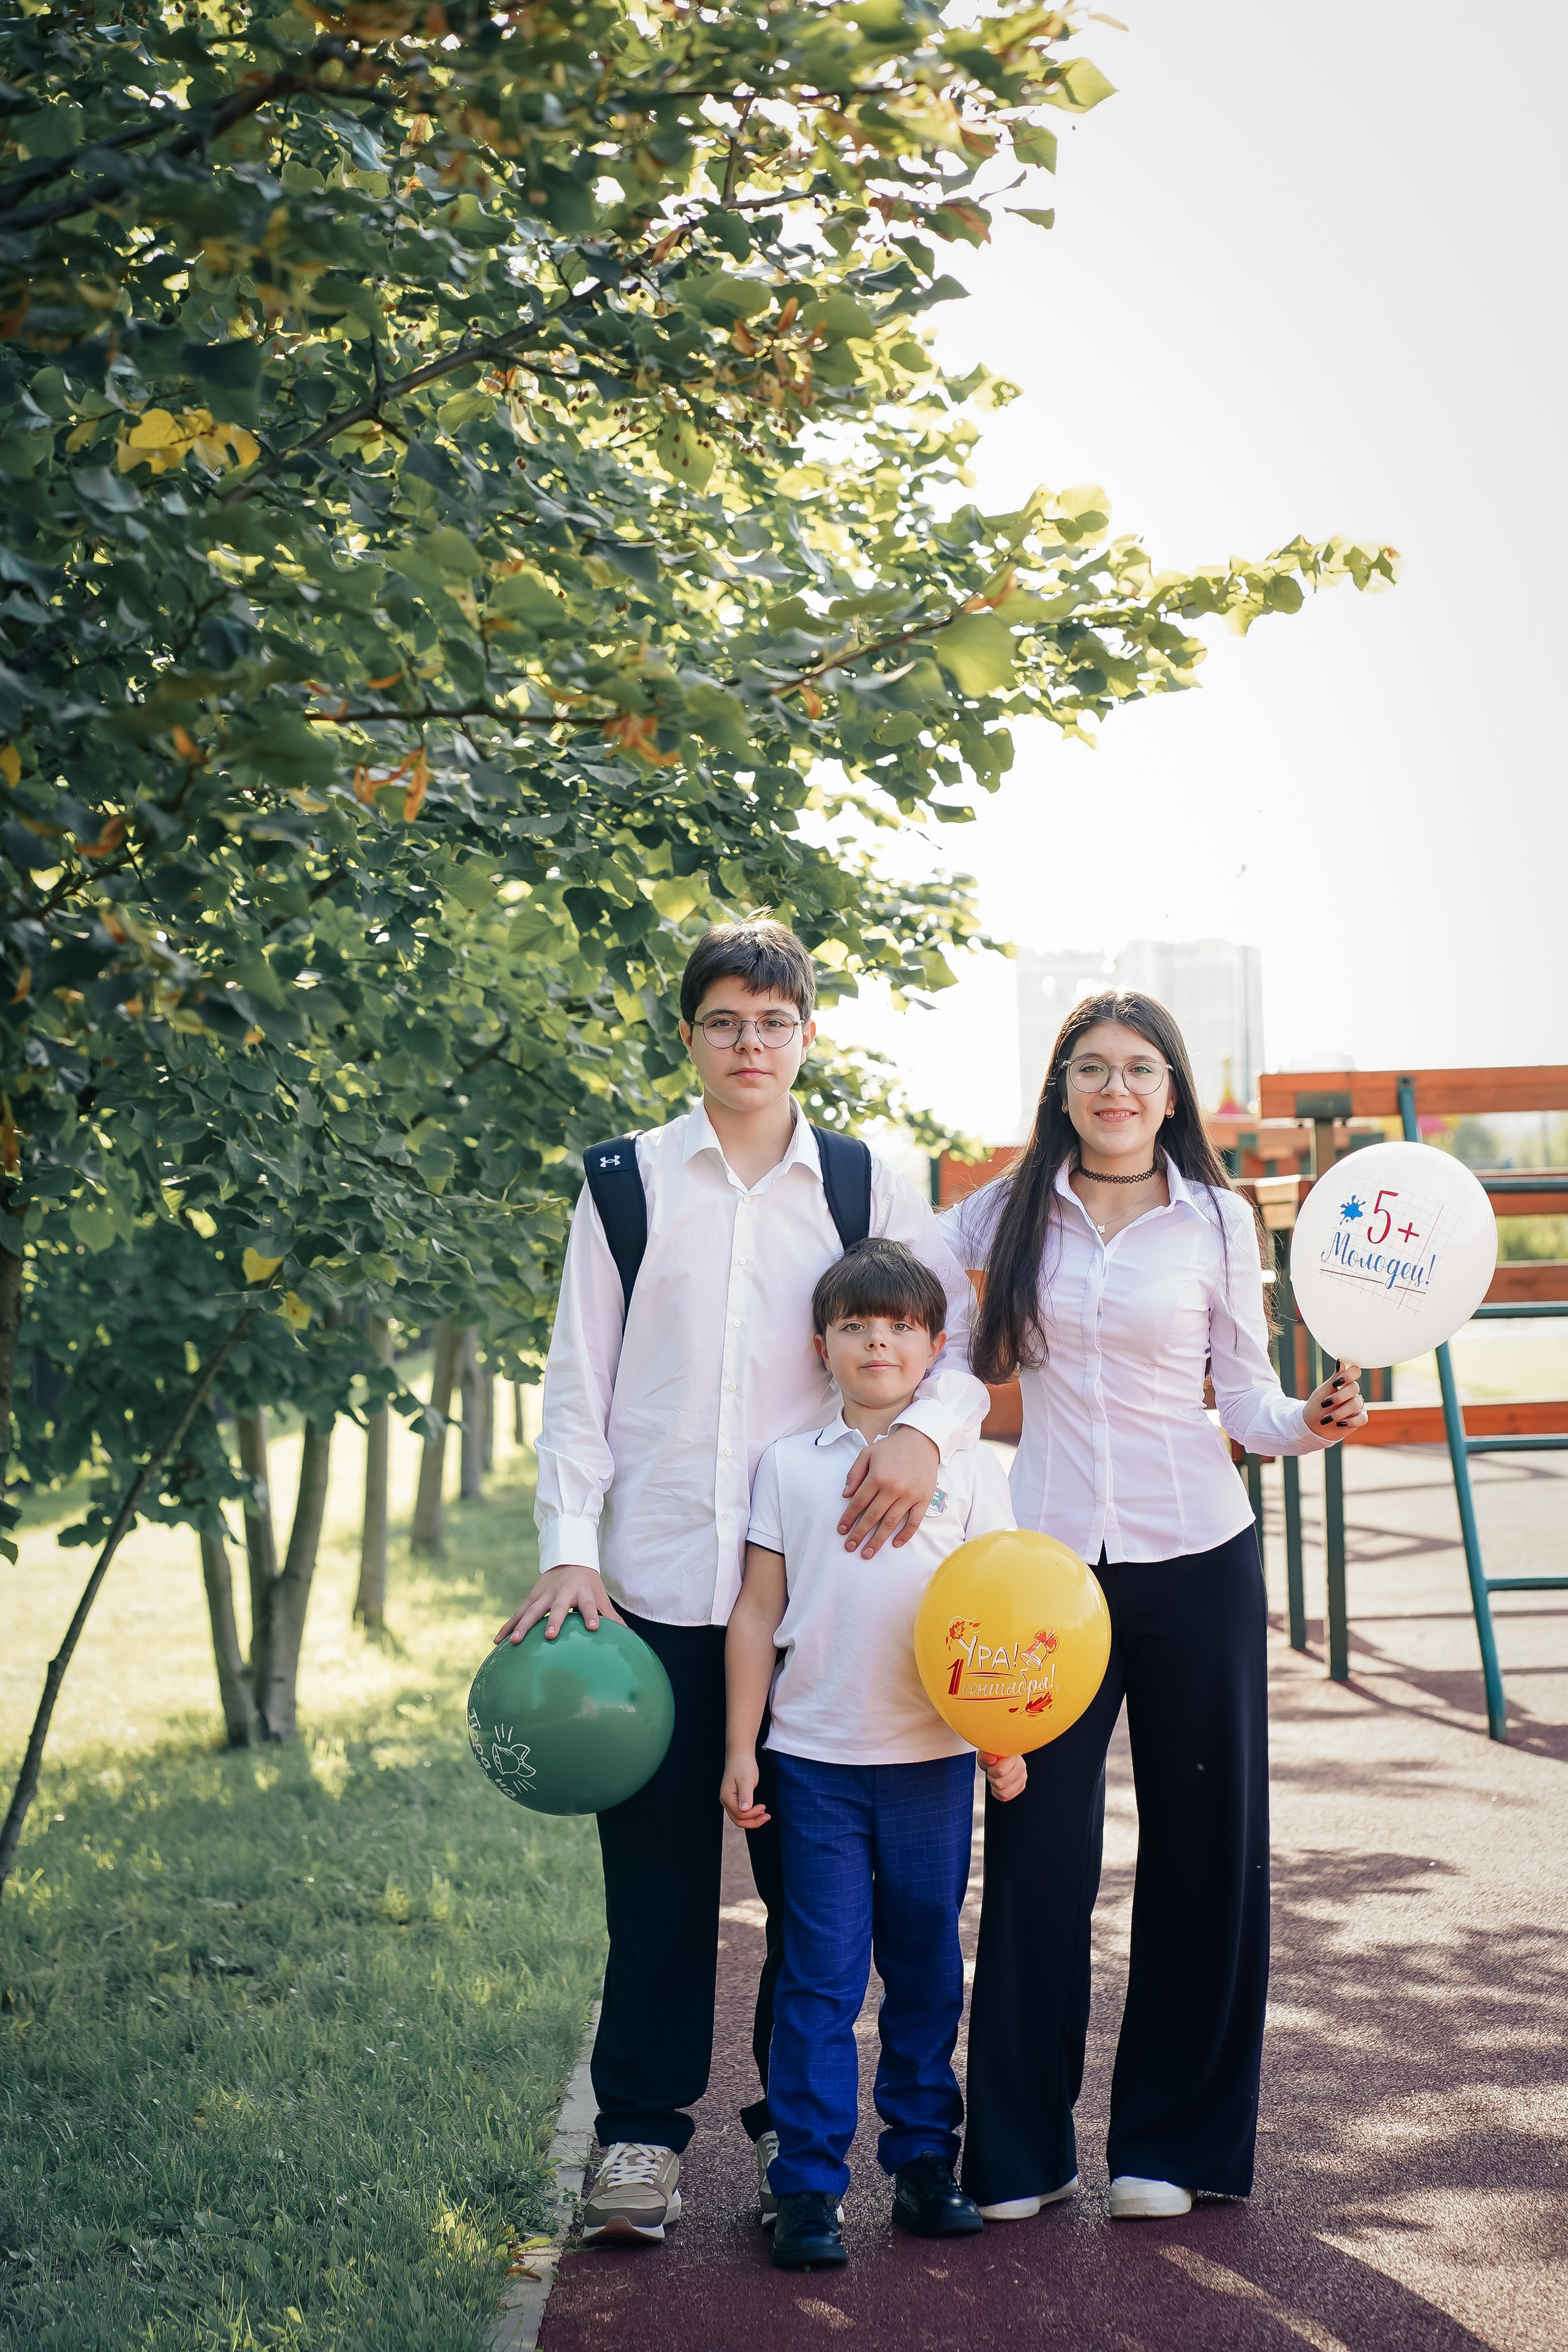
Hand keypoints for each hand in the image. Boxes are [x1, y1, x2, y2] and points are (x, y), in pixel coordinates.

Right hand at [493, 1563, 623, 1645]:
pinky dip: (508, 1626)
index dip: (592, 1615)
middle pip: (557, 1608)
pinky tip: (497, 1641)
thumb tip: (631, 1636)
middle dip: (554, 1621)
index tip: (595, 1628)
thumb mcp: (600, 1596)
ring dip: (522, 1626)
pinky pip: (518, 1613)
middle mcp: (562, 1593)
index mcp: (582, 1593)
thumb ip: (611, 1617)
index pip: (588, 1605)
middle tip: (549, 1636)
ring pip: (532, 1611)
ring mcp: (544, 1595)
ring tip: (514, 1642)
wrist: (568, 1558)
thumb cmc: (588, 1583)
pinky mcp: (532, 1598)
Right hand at [721, 1749, 769, 1829]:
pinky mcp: (734, 1798)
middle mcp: (725, 1800)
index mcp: (727, 1797)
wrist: (740, 1754)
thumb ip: (745, 1796)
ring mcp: (729, 1800)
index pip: (740, 1815)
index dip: (753, 1814)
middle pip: (738, 1820)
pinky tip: (759, 1810)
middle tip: (767, 1816)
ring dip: (752, 1819)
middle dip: (753, 1821)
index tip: (764, 1807)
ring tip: (765, 1815)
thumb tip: (744, 1810)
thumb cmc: (743, 1765)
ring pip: (739, 1817)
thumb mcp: (746, 1780)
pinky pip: (741, 1812)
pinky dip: (750, 1814)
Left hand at [837, 1424, 939, 1556]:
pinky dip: (905, 1534)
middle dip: (859, 1534)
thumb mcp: (867, 1453)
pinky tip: (895, 1543)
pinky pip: (914, 1522)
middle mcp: (892, 1488)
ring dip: (878, 1540)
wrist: (921, 1440)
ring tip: (867, 1553)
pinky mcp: (923, 1499)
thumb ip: (854, 1474)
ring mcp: (909, 1495)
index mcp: (877, 1477)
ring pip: (890, 1523)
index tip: (841, 1530)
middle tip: (850, 1547)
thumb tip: (845, 1495)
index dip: (848, 1518)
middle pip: (872, 1517)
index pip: (858, 1503)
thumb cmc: (892, 1448)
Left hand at [979, 1751, 1026, 1803]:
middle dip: (992, 1779)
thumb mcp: (985, 1753)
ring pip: (1004, 1793)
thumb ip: (985, 1756)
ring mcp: (1022, 1778)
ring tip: (996, 1777)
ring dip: (995, 1787)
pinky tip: (999, 1783)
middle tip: (992, 1772)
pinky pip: (1006, 1797)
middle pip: (1000, 1784)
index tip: (991, 1765)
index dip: (991, 1771)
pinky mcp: (1021, 1787)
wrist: (999, 1757)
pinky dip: (998, 1793)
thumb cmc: (993, 1754)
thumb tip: (990, 1759)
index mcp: (1013, 1756)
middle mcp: (1020, 1767)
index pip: (1000, 1771)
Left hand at [1306, 1360, 1366, 1435]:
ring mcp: (1357, 1405)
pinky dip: (1350, 1422)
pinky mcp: (1359, 1418)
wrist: (1313, 1426)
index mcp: (1343, 1382)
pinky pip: (1362, 1419)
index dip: (1348, 1375)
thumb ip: (1333, 1379)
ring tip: (1326, 1418)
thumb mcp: (1322, 1393)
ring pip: (1356, 1404)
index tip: (1336, 1384)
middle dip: (1339, 1397)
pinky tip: (1339, 1424)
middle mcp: (1352, 1392)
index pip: (1354, 1371)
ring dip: (1339, 1412)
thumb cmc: (1316, 1407)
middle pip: (1354, 1388)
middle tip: (1325, 1404)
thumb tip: (1340, 1362)